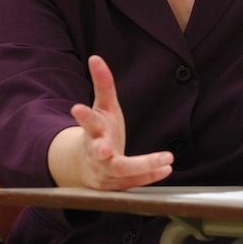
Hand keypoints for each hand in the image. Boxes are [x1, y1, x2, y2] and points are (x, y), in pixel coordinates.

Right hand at [57, 55, 173, 189]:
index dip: (83, 115)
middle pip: (98, 151)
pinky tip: (166, 168)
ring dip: (142, 167)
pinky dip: (150, 176)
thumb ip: (103, 84)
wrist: (86, 165)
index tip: (76, 108)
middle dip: (101, 150)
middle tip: (105, 149)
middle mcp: (96, 152)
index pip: (87, 121)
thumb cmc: (99, 131)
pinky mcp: (114, 185)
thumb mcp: (103, 107)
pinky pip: (133, 182)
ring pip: (121, 170)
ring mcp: (104, 171)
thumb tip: (96, 58)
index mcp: (93, 131)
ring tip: (165, 160)